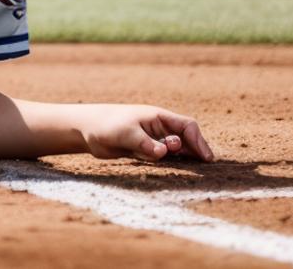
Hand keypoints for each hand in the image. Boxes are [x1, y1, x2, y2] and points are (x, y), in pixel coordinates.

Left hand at [79, 104, 215, 162]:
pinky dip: (169, 166)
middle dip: (194, 153)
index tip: (206, 158)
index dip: (199, 141)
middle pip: (185, 141)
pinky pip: (163, 160)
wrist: (87, 130)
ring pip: (176, 152)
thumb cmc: (107, 125)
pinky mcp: (146, 152)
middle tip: (201, 169)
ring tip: (189, 173)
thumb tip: (165, 152)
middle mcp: (159, 129)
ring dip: (182, 161)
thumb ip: (146, 143)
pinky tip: (173, 174)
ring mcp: (153, 140)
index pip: (187, 126)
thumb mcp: (126, 133)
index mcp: (158, 117)